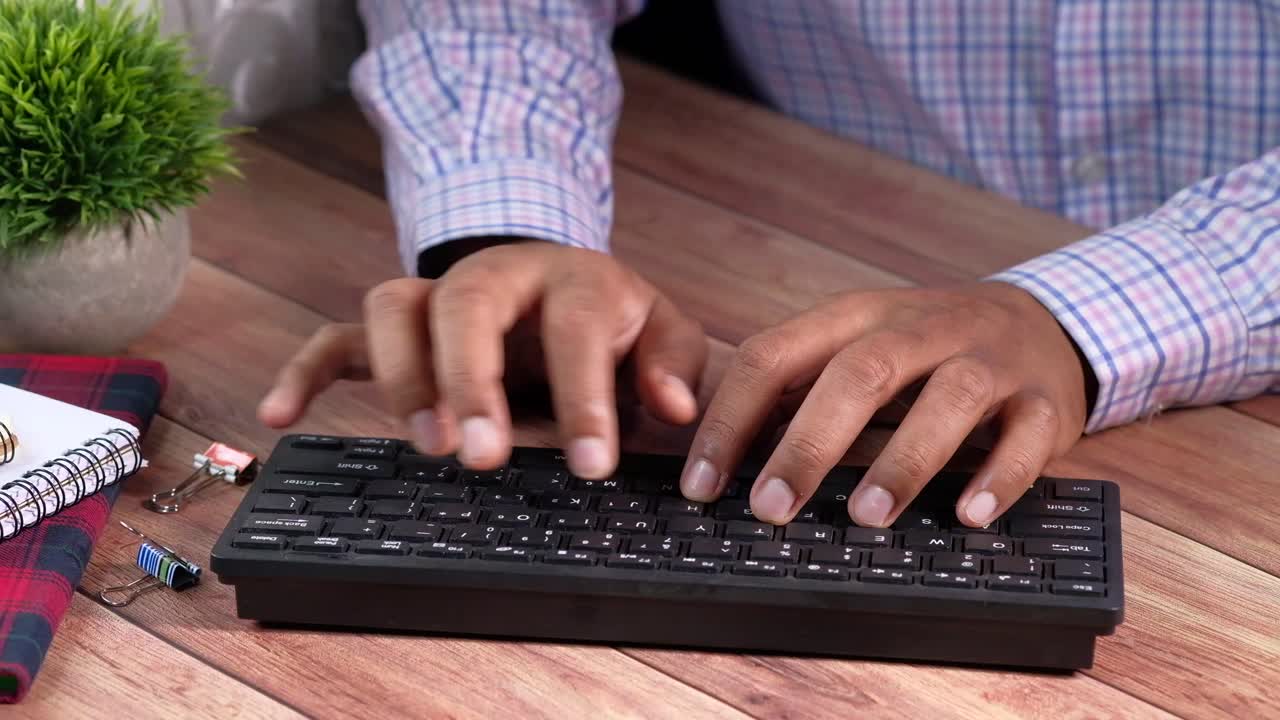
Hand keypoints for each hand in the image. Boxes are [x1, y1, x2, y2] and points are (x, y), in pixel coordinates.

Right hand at [258, 240, 706, 477]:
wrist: (558, 279)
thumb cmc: (609, 320)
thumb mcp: (660, 332)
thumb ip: (672, 364)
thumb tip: (672, 408)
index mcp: (573, 279)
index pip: (575, 327)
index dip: (584, 397)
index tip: (592, 465)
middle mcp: (497, 276)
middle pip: (465, 306)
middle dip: (469, 380)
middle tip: (483, 455)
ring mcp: (439, 297)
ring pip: (393, 307)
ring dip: (400, 375)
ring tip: (426, 444)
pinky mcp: (399, 326)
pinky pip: (338, 336)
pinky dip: (305, 370)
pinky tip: (280, 414)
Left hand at [680, 282, 1088, 527]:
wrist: (1044, 321)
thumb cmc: (926, 351)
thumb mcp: (858, 347)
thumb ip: (797, 391)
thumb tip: (723, 461)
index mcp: (856, 316)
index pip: (775, 354)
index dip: (731, 419)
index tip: (701, 484)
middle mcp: (921, 328)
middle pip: (860, 372)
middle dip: (810, 442)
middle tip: (770, 508)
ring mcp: (989, 360)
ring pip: (949, 398)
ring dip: (904, 460)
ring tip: (866, 515)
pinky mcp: (1044, 399)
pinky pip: (1026, 435)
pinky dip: (999, 476)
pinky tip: (969, 514)